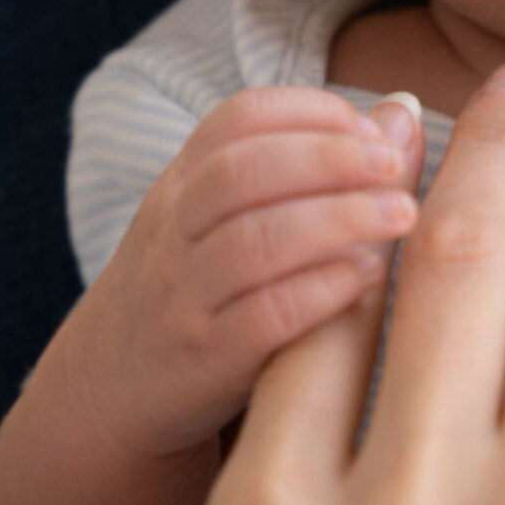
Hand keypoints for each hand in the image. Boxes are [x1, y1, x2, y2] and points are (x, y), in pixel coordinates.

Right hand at [66, 86, 425, 458]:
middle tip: (395, 164)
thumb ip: (302, 169)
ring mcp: (185, 295)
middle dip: (330, 156)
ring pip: (255, 241)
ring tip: (401, 215)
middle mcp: (175, 230)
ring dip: (339, 218)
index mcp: (183, 183)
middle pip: (245, 170)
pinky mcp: (205, 358)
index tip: (374, 127)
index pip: (239, 118)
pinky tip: (369, 278)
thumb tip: (401, 113)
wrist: (103, 392)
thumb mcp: (221, 220)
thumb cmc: (194, 291)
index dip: (313, 112)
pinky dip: (322, 289)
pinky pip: (264, 316)